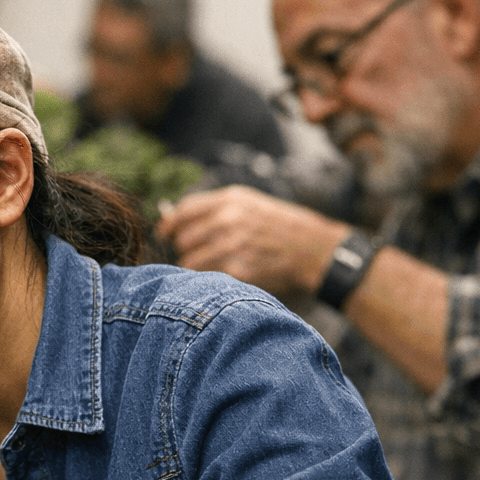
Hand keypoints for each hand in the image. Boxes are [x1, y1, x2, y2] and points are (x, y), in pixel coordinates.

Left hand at [156, 185, 347, 299]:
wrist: (316, 250)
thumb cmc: (281, 226)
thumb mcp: (251, 204)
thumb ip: (214, 208)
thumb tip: (172, 216)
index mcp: (230, 200)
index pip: (182, 211)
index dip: (168, 224)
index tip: (164, 233)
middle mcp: (229, 220)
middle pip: (182, 239)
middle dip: (184, 248)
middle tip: (197, 253)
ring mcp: (233, 246)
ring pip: (188, 262)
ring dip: (194, 267)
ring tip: (211, 266)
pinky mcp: (239, 271)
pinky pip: (206, 278)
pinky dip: (209, 279)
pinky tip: (224, 275)